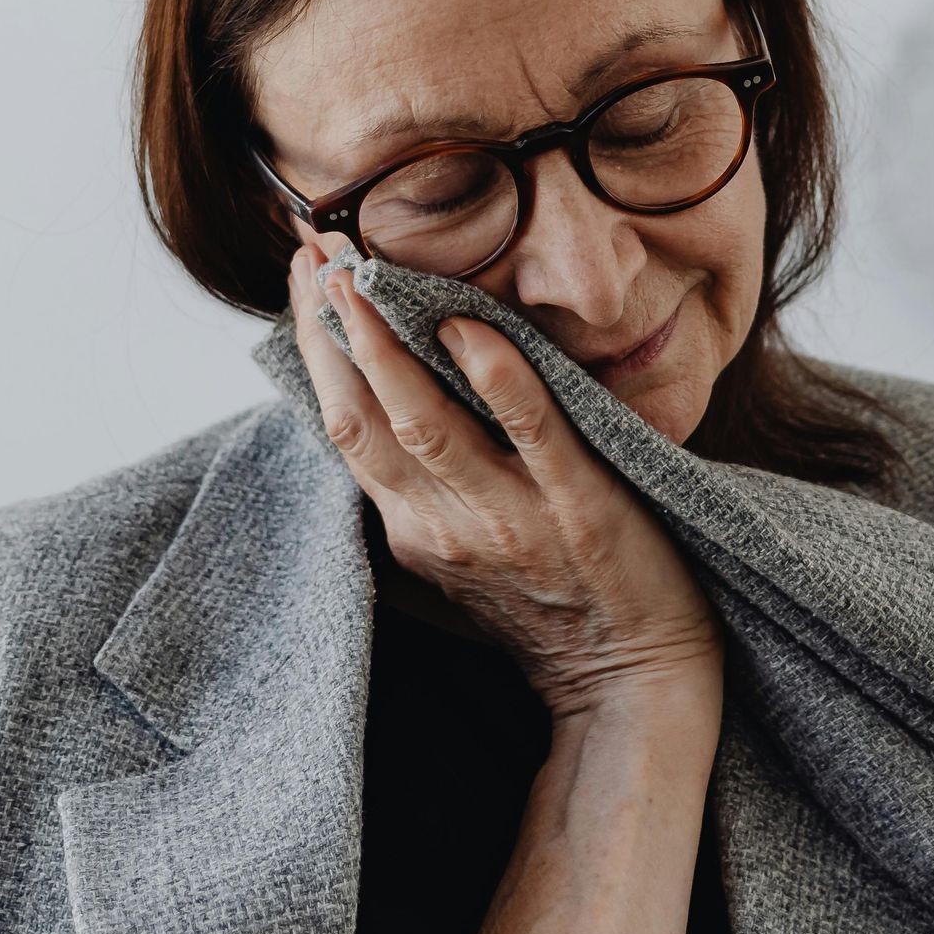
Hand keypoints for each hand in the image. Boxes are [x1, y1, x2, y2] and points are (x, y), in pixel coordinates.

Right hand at [289, 242, 720, 720]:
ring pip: (426, 425)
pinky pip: (532, 433)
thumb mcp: (459, 552)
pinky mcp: (579, 510)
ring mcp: (509, 517)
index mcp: (412, 528)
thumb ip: (420, 484)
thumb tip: (385, 400)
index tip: (300, 275)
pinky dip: (497, 377)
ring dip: (386, 348)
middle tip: (311, 253)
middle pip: (364, 419)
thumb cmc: (550, 606)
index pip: (342, 425)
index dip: (314, 349)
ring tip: (359, 277)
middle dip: (331, 332)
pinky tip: (470, 326)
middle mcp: (445, 525)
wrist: (632, 680)